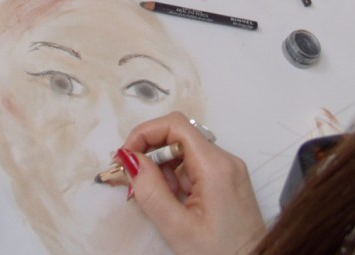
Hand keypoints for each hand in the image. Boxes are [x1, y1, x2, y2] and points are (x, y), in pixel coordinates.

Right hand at [119, 112, 265, 254]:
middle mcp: (226, 160)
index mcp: (215, 166)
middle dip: (152, 154)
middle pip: (180, 137)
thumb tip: (129, 159)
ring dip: (163, 169)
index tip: (125, 158)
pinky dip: (177, 179)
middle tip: (133, 183)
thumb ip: (151, 192)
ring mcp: (229, 170)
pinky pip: (196, 167)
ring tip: (157, 201)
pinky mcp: (228, 181)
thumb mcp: (178, 229)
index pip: (176, 125)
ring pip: (186, 152)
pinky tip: (173, 203)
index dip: (146, 133)